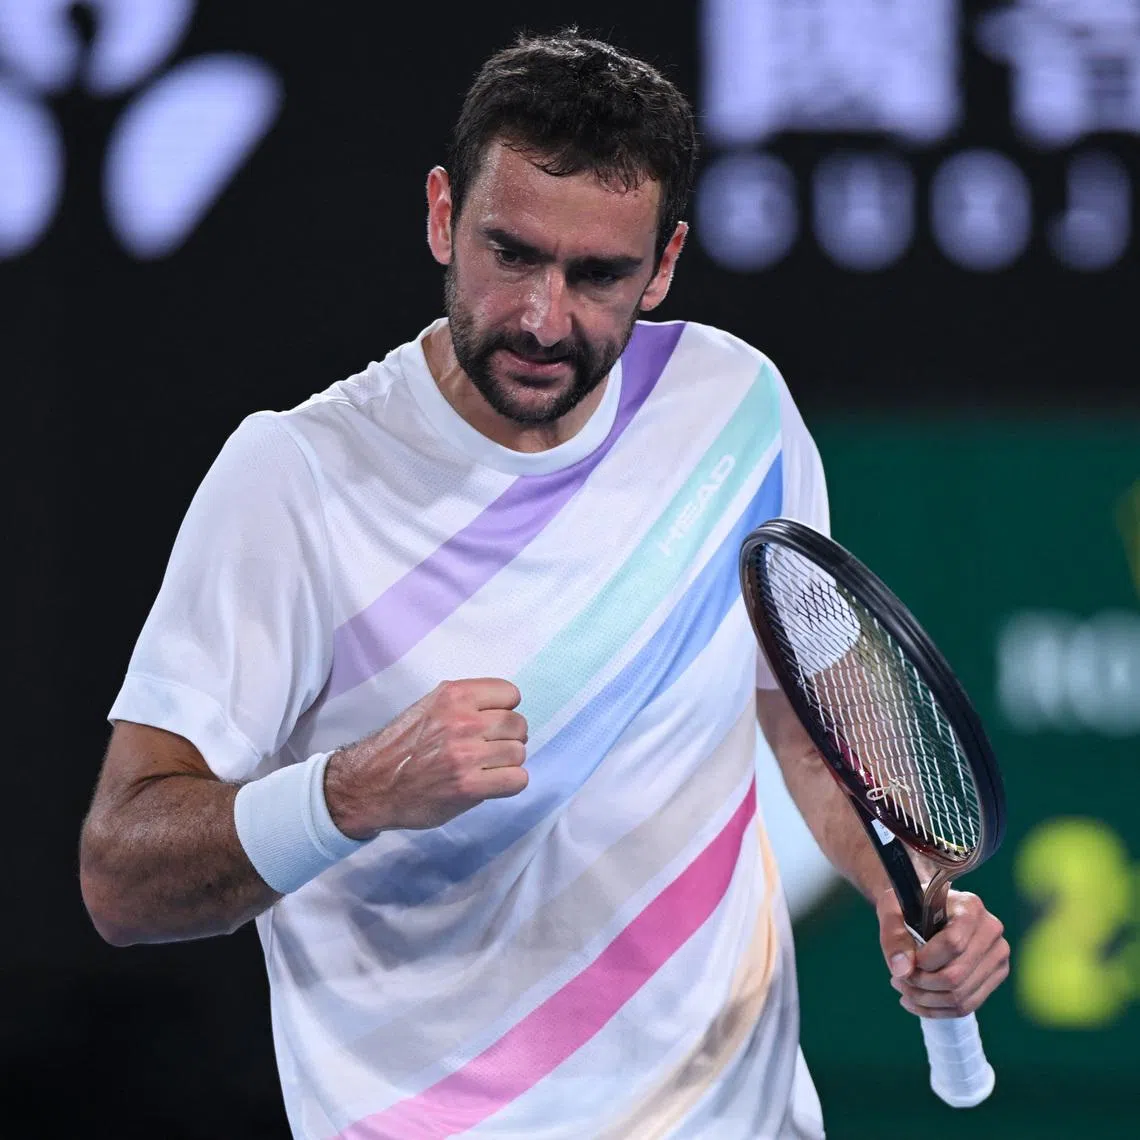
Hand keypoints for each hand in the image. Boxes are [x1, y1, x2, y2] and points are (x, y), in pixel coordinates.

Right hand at [323, 678, 528, 837]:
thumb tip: (505, 710)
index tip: (492, 722)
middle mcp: (462, 721)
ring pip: (519, 753)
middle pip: (518, 724)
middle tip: (489, 748)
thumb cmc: (402, 746)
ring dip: (507, 763)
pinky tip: (489, 783)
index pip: (510, 693)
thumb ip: (466, 703)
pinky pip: (517, 780)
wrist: (371, 784)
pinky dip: (508, 784)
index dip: (505, 709)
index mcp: (454, 695)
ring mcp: (466, 754)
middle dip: (508, 737)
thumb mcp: (430, 706)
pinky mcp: (469, 786)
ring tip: (485, 768)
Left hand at [877, 888, 1009, 1018]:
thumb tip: (902, 971)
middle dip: (921, 984)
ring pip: (961, 996)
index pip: (952, 944)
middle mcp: (991, 930)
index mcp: (969, 907)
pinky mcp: (996, 974)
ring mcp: (997, 954)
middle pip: (957, 975)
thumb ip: (893, 938)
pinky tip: (916, 1002)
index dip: (925, 960)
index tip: (905, 961)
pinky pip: (968, 1005)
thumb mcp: (891, 911)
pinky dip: (938, 1010)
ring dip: (927, 1000)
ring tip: (904, 989)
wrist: (925, 908)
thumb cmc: (909, 907)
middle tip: (897, 980)